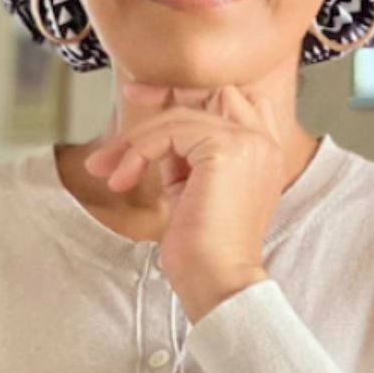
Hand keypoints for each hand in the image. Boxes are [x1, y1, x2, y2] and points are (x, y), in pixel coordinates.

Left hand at [84, 82, 286, 322]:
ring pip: (182, 113)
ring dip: (138, 138)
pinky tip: (123, 178)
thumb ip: (185, 156)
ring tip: (110, 168)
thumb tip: (157, 138)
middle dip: (167, 91)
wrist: (217, 282)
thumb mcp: (192, 188)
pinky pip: (171, 131)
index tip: (145, 97)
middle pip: (215, 90)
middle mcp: (263, 141)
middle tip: (128, 98)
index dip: (189, 92)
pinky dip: (139, 150)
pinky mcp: (226, 150)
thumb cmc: (203, 249)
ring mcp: (249, 143)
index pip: (230, 99)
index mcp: (262, 151)